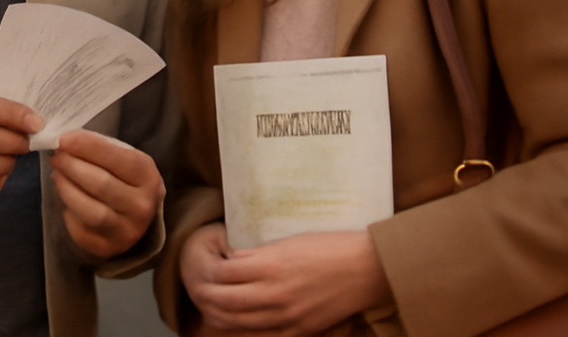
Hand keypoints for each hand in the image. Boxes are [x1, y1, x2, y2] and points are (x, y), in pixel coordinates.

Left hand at [50, 129, 164, 259]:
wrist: (139, 217)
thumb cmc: (126, 179)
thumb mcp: (125, 159)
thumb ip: (101, 150)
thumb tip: (66, 141)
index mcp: (148, 177)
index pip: (116, 158)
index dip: (87, 147)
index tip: (64, 138)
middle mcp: (141, 206)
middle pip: (100, 184)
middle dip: (72, 166)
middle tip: (56, 156)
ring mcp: (126, 231)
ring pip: (89, 211)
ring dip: (67, 188)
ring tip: (57, 174)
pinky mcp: (107, 248)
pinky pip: (80, 230)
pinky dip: (68, 211)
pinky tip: (66, 197)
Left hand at [181, 223, 390, 335]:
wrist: (367, 269)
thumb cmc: (332, 246)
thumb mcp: (291, 240)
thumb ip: (260, 253)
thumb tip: (233, 257)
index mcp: (272, 265)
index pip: (224, 272)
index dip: (211, 266)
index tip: (210, 259)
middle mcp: (275, 294)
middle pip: (223, 300)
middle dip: (204, 293)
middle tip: (199, 284)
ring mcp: (286, 316)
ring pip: (236, 322)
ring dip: (218, 313)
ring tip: (211, 303)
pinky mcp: (299, 330)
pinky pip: (261, 335)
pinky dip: (243, 328)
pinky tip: (238, 320)